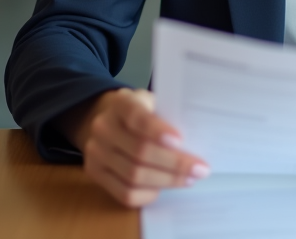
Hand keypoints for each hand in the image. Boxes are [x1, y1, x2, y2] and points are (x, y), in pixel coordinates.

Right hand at [61, 88, 209, 207]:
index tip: (180, 140)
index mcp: (121, 103)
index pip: (137, 117)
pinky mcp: (95, 173)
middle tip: (200, 169)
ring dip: (166, 181)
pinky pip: (124, 193)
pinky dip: (148, 194)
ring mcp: (96, 152)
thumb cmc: (143, 112)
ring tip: (188, 179)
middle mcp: (103, 127)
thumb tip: (197, 141)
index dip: (158, 130)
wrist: (110, 120)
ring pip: (133, 176)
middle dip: (174, 164)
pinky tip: (164, 188)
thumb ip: (170, 116)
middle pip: (139, 152)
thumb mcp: (155, 102)